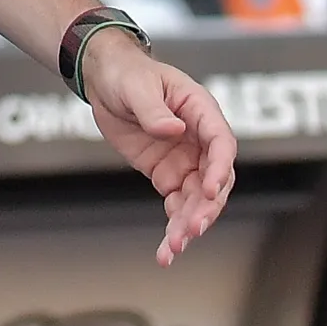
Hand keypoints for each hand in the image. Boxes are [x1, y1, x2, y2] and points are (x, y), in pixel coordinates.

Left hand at [83, 36, 236, 266]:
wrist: (105, 81)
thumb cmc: (127, 74)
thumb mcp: (136, 86)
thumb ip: (154, 109)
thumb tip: (172, 129)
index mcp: (200, 111)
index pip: (221, 143)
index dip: (218, 168)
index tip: (209, 190)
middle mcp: (200, 140)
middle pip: (214, 179)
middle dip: (205, 207)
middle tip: (190, 230)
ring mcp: (186, 160)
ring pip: (197, 200)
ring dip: (188, 224)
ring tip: (172, 248)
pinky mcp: (168, 175)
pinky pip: (177, 205)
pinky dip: (174, 227)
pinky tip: (167, 251)